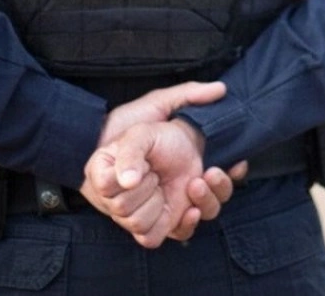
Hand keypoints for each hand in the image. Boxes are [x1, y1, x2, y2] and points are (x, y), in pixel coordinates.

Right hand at [82, 118, 209, 247]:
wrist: (184, 148)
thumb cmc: (158, 140)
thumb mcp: (143, 136)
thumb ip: (130, 154)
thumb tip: (128, 182)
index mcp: (100, 174)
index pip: (105, 186)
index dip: (131, 173)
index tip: (145, 161)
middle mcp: (111, 200)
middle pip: (122, 209)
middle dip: (148, 186)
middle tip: (156, 172)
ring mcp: (132, 216)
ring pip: (138, 225)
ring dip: (160, 202)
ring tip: (166, 184)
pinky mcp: (155, 227)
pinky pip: (153, 239)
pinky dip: (177, 224)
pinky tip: (190, 208)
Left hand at [83, 81, 244, 244]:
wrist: (86, 148)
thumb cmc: (121, 128)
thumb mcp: (154, 106)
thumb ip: (187, 96)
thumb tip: (221, 89)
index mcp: (187, 161)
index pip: (224, 173)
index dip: (234, 172)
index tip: (238, 163)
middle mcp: (181, 186)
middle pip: (218, 199)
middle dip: (218, 189)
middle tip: (206, 174)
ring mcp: (166, 205)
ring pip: (201, 215)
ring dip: (203, 203)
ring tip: (193, 185)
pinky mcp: (148, 222)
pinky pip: (175, 234)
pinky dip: (184, 226)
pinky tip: (186, 212)